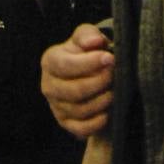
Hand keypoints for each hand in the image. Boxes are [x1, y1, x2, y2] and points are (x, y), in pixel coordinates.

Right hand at [40, 24, 114, 138]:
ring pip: (79, 110)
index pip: (65, 65)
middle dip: (98, 84)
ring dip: (101, 102)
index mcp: (50, 61)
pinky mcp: (65, 123)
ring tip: (115, 92)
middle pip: (72, 91)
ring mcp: (55, 106)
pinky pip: (80, 129)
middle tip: (115, 76)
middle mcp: (48, 85)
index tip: (110, 59)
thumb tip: (95, 42)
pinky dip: (96, 123)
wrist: (87, 72)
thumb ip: (88, 35)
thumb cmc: (86, 52)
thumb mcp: (86, 37)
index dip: (89, 63)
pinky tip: (108, 112)